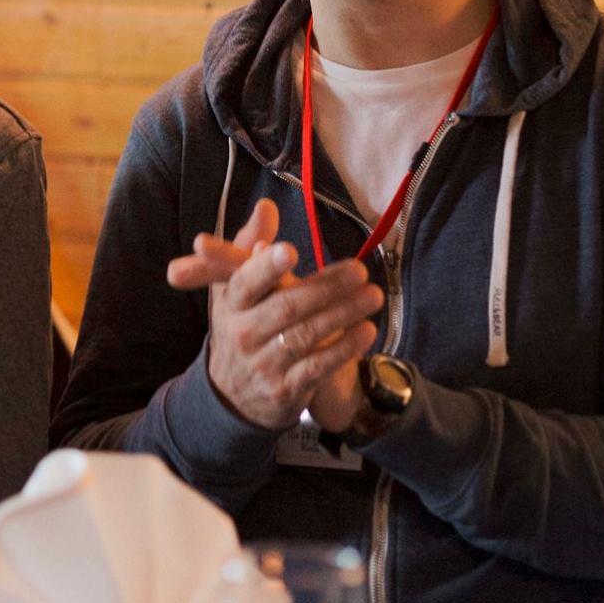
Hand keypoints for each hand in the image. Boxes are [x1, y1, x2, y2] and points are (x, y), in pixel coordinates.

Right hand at [186, 200, 383, 428]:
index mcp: (230, 303)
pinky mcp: (286, 389)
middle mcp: (242, 333)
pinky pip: (319, 366)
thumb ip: (250, 246)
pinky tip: (367, 331)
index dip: (266, 268)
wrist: (233, 395)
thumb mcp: (233, 289)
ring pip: (306, 335)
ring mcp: (264, 363)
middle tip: (359, 271)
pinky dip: (344, 348)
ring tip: (374, 296)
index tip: (290, 251)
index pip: (245, 283)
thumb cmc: (240, 326)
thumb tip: (266, 207)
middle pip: (286, 307)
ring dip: (344, 313)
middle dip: (325, 288)